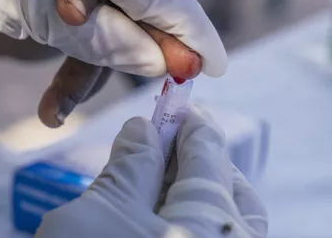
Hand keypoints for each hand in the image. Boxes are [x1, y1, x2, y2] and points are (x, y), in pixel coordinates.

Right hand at [36, 108, 267, 237]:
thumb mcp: (102, 214)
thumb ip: (129, 167)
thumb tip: (142, 128)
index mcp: (213, 224)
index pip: (207, 154)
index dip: (188, 124)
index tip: (173, 107)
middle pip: (228, 189)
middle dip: (198, 159)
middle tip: (166, 142)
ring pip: (224, 221)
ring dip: (192, 191)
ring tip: (157, 178)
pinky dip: (187, 221)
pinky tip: (157, 217)